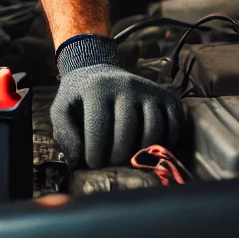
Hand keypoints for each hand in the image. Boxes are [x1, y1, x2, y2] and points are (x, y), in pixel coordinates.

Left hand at [51, 33, 183, 169]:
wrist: (98, 72)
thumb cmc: (79, 98)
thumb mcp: (62, 110)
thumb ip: (65, 135)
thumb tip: (80, 163)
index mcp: (97, 88)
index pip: (99, 128)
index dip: (96, 154)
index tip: (92, 165)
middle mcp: (126, 85)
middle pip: (128, 130)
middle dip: (118, 157)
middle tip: (111, 166)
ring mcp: (149, 90)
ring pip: (154, 129)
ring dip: (142, 152)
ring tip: (129, 159)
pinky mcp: (167, 98)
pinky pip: (175, 127)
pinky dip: (167, 144)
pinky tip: (150, 149)